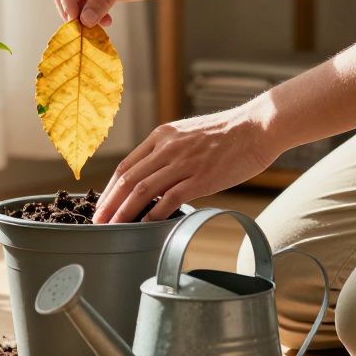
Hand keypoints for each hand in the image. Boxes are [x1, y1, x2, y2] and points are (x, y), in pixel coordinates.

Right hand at [51, 0, 180, 26]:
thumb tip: (84, 21)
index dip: (67, 2)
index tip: (75, 22)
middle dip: (74, 10)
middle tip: (83, 30)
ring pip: (76, 1)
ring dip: (85, 16)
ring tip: (97, 28)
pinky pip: (88, 6)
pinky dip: (93, 16)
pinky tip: (106, 22)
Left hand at [95, 105, 282, 222]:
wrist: (256, 127)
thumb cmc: (226, 134)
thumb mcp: (187, 134)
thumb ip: (169, 151)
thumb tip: (155, 175)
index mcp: (161, 136)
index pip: (125, 165)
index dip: (109, 188)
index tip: (101, 205)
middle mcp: (167, 147)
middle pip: (128, 179)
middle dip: (109, 203)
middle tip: (98, 221)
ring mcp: (183, 162)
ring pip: (143, 190)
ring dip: (125, 212)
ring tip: (114, 227)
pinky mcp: (201, 177)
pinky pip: (169, 198)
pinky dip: (154, 214)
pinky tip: (146, 225)